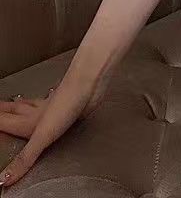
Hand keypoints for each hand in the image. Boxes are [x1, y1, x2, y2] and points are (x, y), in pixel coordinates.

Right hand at [0, 70, 110, 188]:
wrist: (89, 83)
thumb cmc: (67, 103)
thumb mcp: (42, 137)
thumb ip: (25, 158)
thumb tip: (4, 178)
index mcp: (29, 121)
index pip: (4, 121)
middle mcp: (38, 113)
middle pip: (16, 110)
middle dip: (4, 110)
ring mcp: (54, 107)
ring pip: (32, 105)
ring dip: (23, 104)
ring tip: (16, 102)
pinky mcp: (68, 105)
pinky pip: (52, 103)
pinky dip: (46, 101)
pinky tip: (49, 99)